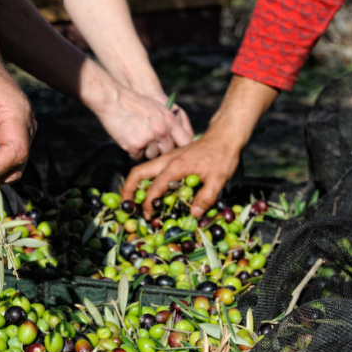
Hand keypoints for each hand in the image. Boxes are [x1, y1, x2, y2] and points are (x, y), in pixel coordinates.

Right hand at [90, 84, 192, 159]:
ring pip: (152, 156)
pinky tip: (128, 138)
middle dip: (159, 149)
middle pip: (167, 151)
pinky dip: (132, 151)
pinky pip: (137, 156)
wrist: (113, 99)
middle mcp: (162, 130)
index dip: (182, 148)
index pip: (186, 141)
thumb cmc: (134, 103)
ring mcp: (149, 138)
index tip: (177, 151)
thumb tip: (178, 138)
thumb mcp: (158, 108)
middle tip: (148, 141)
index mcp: (170, 120)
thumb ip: (169, 122)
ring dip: (144, 151)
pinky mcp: (135, 145)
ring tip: (136, 136)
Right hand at [122, 75, 279, 216]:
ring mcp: (167, 158)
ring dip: (135, 183)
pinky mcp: (171, 157)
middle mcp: (167, 161)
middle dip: (128, 189)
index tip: (150, 216)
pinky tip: (151, 189)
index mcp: (176, 167)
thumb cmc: (222, 156)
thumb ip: (205, 197)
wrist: (224, 135)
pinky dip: (145, 179)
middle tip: (127, 205)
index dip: (149, 204)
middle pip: (138, 173)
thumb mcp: (219, 179)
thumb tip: (194, 214)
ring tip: (134, 199)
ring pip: (143, 169)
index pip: (155, 187)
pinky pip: (152, 168)